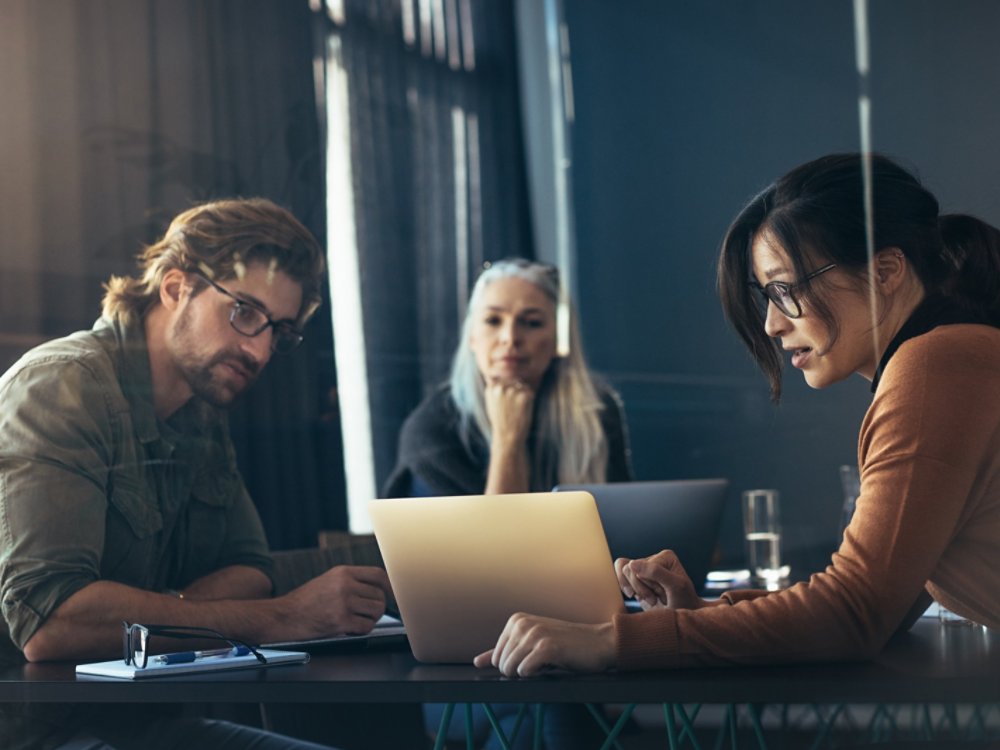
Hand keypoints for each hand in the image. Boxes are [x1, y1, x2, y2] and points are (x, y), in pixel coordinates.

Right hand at [281, 565, 390, 638]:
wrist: (284, 616)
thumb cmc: (305, 601)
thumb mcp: (328, 580)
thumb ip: (351, 581)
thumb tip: (377, 588)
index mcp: (343, 572)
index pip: (378, 575)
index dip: (389, 586)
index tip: (391, 595)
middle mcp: (345, 584)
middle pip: (380, 595)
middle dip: (378, 607)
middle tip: (368, 613)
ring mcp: (343, 602)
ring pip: (376, 611)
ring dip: (371, 619)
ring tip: (358, 620)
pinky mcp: (341, 621)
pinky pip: (366, 626)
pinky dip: (363, 630)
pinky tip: (352, 628)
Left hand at [472, 613, 615, 676]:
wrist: (599, 643)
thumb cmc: (566, 645)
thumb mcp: (532, 644)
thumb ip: (504, 652)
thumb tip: (477, 662)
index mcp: (516, 620)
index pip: (496, 657)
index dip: (514, 665)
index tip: (535, 657)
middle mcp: (523, 624)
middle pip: (502, 665)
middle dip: (520, 671)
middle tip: (543, 661)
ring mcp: (534, 634)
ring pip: (511, 669)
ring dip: (530, 673)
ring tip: (548, 661)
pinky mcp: (546, 647)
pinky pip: (525, 672)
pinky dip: (536, 674)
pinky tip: (552, 664)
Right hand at [484, 378, 535, 448]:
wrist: (508, 436)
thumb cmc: (500, 421)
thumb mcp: (491, 403)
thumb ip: (493, 389)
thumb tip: (494, 376)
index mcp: (491, 388)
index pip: (503, 378)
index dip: (509, 387)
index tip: (510, 399)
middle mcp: (500, 387)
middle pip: (514, 379)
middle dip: (517, 389)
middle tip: (516, 405)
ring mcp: (512, 391)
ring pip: (523, 385)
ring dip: (524, 393)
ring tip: (519, 408)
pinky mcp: (524, 395)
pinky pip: (530, 391)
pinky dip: (530, 399)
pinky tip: (524, 409)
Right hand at [615, 550, 708, 610]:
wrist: (682, 620)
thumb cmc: (683, 602)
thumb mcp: (675, 586)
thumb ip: (656, 572)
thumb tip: (632, 563)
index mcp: (665, 557)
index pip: (642, 565)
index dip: (649, 583)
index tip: (664, 593)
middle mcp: (653, 560)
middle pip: (630, 568)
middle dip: (642, 588)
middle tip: (656, 598)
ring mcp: (643, 571)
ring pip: (623, 573)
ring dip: (637, 590)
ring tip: (651, 599)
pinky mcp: (636, 581)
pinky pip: (620, 578)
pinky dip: (628, 589)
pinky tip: (639, 597)